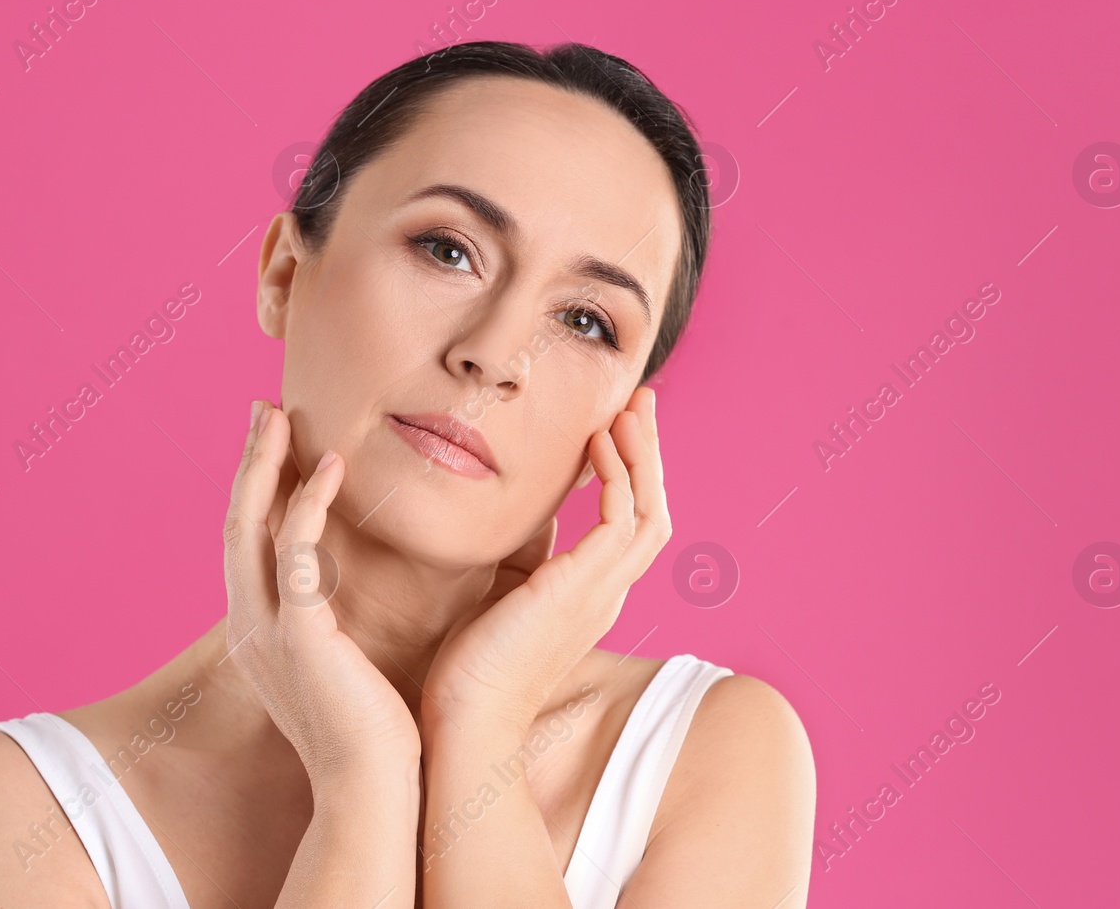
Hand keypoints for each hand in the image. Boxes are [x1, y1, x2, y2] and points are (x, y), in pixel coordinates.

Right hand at [222, 400, 421, 783]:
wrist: (372, 788)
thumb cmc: (373, 731)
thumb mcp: (342, 664)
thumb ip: (334, 624)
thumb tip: (353, 592)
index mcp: (260, 631)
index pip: (246, 542)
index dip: (254, 488)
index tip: (270, 440)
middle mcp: (250, 626)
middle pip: (235, 523)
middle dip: (248, 462)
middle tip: (262, 409)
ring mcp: (267, 629)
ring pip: (250, 526)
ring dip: (263, 465)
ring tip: (279, 416)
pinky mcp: (299, 633)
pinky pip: (294, 552)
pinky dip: (306, 503)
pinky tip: (331, 467)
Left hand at [420, 386, 671, 739]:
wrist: (467, 717)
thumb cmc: (471, 668)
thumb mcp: (503, 596)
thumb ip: (523, 558)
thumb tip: (521, 516)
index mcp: (591, 597)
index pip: (628, 525)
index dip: (629, 474)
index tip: (614, 428)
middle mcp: (608, 593)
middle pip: (652, 510)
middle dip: (649, 453)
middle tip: (640, 402)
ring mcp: (604, 592)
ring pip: (649, 509)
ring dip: (642, 455)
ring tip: (628, 409)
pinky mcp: (587, 586)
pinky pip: (622, 516)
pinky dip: (617, 475)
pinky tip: (597, 443)